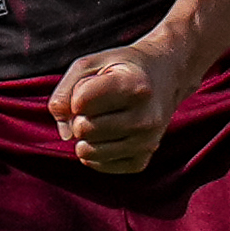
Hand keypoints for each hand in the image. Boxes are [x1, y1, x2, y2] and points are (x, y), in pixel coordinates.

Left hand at [49, 36, 197, 173]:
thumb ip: (64, 92)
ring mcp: (147, 142)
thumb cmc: (119, 69)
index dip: (78, 93)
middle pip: (82, 129)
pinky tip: (109, 134)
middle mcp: (145, 116)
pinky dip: (95, 151)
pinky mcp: (143, 160)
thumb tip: (65, 134)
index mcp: (134, 85)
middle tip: (97, 105)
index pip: (80, 102)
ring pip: (88, 152)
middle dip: (80, 116)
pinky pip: (98, 165)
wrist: (164, 76)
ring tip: (103, 119)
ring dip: (86, 136)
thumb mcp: (89, 65)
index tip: (94, 85)